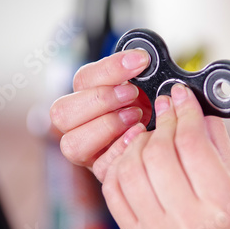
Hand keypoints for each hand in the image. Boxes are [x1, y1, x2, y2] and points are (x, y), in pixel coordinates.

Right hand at [49, 49, 150, 168]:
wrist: (167, 142)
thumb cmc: (155, 110)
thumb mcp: (150, 86)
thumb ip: (142, 72)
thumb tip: (144, 56)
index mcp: (86, 96)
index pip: (84, 78)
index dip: (111, 68)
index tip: (141, 61)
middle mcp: (79, 125)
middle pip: (61, 112)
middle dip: (101, 99)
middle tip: (132, 93)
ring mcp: (87, 152)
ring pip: (71, 143)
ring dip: (106, 126)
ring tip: (137, 117)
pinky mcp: (101, 172)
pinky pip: (98, 167)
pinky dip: (119, 150)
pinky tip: (138, 137)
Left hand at [100, 84, 229, 228]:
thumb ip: (219, 146)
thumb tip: (199, 110)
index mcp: (221, 208)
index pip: (193, 144)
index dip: (185, 111)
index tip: (181, 96)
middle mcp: (187, 222)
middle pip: (158, 154)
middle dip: (162, 122)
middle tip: (167, 110)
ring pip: (131, 170)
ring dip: (138, 143)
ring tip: (151, 136)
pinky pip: (114, 192)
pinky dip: (120, 166)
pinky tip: (135, 157)